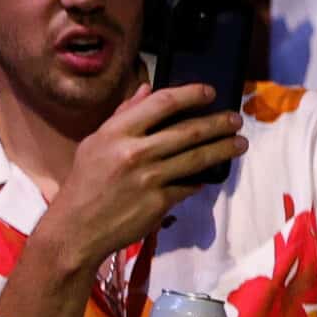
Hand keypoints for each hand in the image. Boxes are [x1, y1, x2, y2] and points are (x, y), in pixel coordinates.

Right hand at [37, 84, 246, 265]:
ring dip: (224, 149)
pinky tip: (210, 175)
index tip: (209, 92)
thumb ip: (123, 115)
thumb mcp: (95, 143)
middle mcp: (134, 152)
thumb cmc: (86, 182)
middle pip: (189, 131)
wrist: (77, 227)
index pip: (162, 103)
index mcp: (117, 132)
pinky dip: (201, 179)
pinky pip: (190, 185)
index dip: (191, 94)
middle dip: (219, 124)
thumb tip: (146, 89)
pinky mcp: (160, 201)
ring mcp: (149, 177)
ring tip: (240, 143)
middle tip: (236, 120)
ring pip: (198, 158)